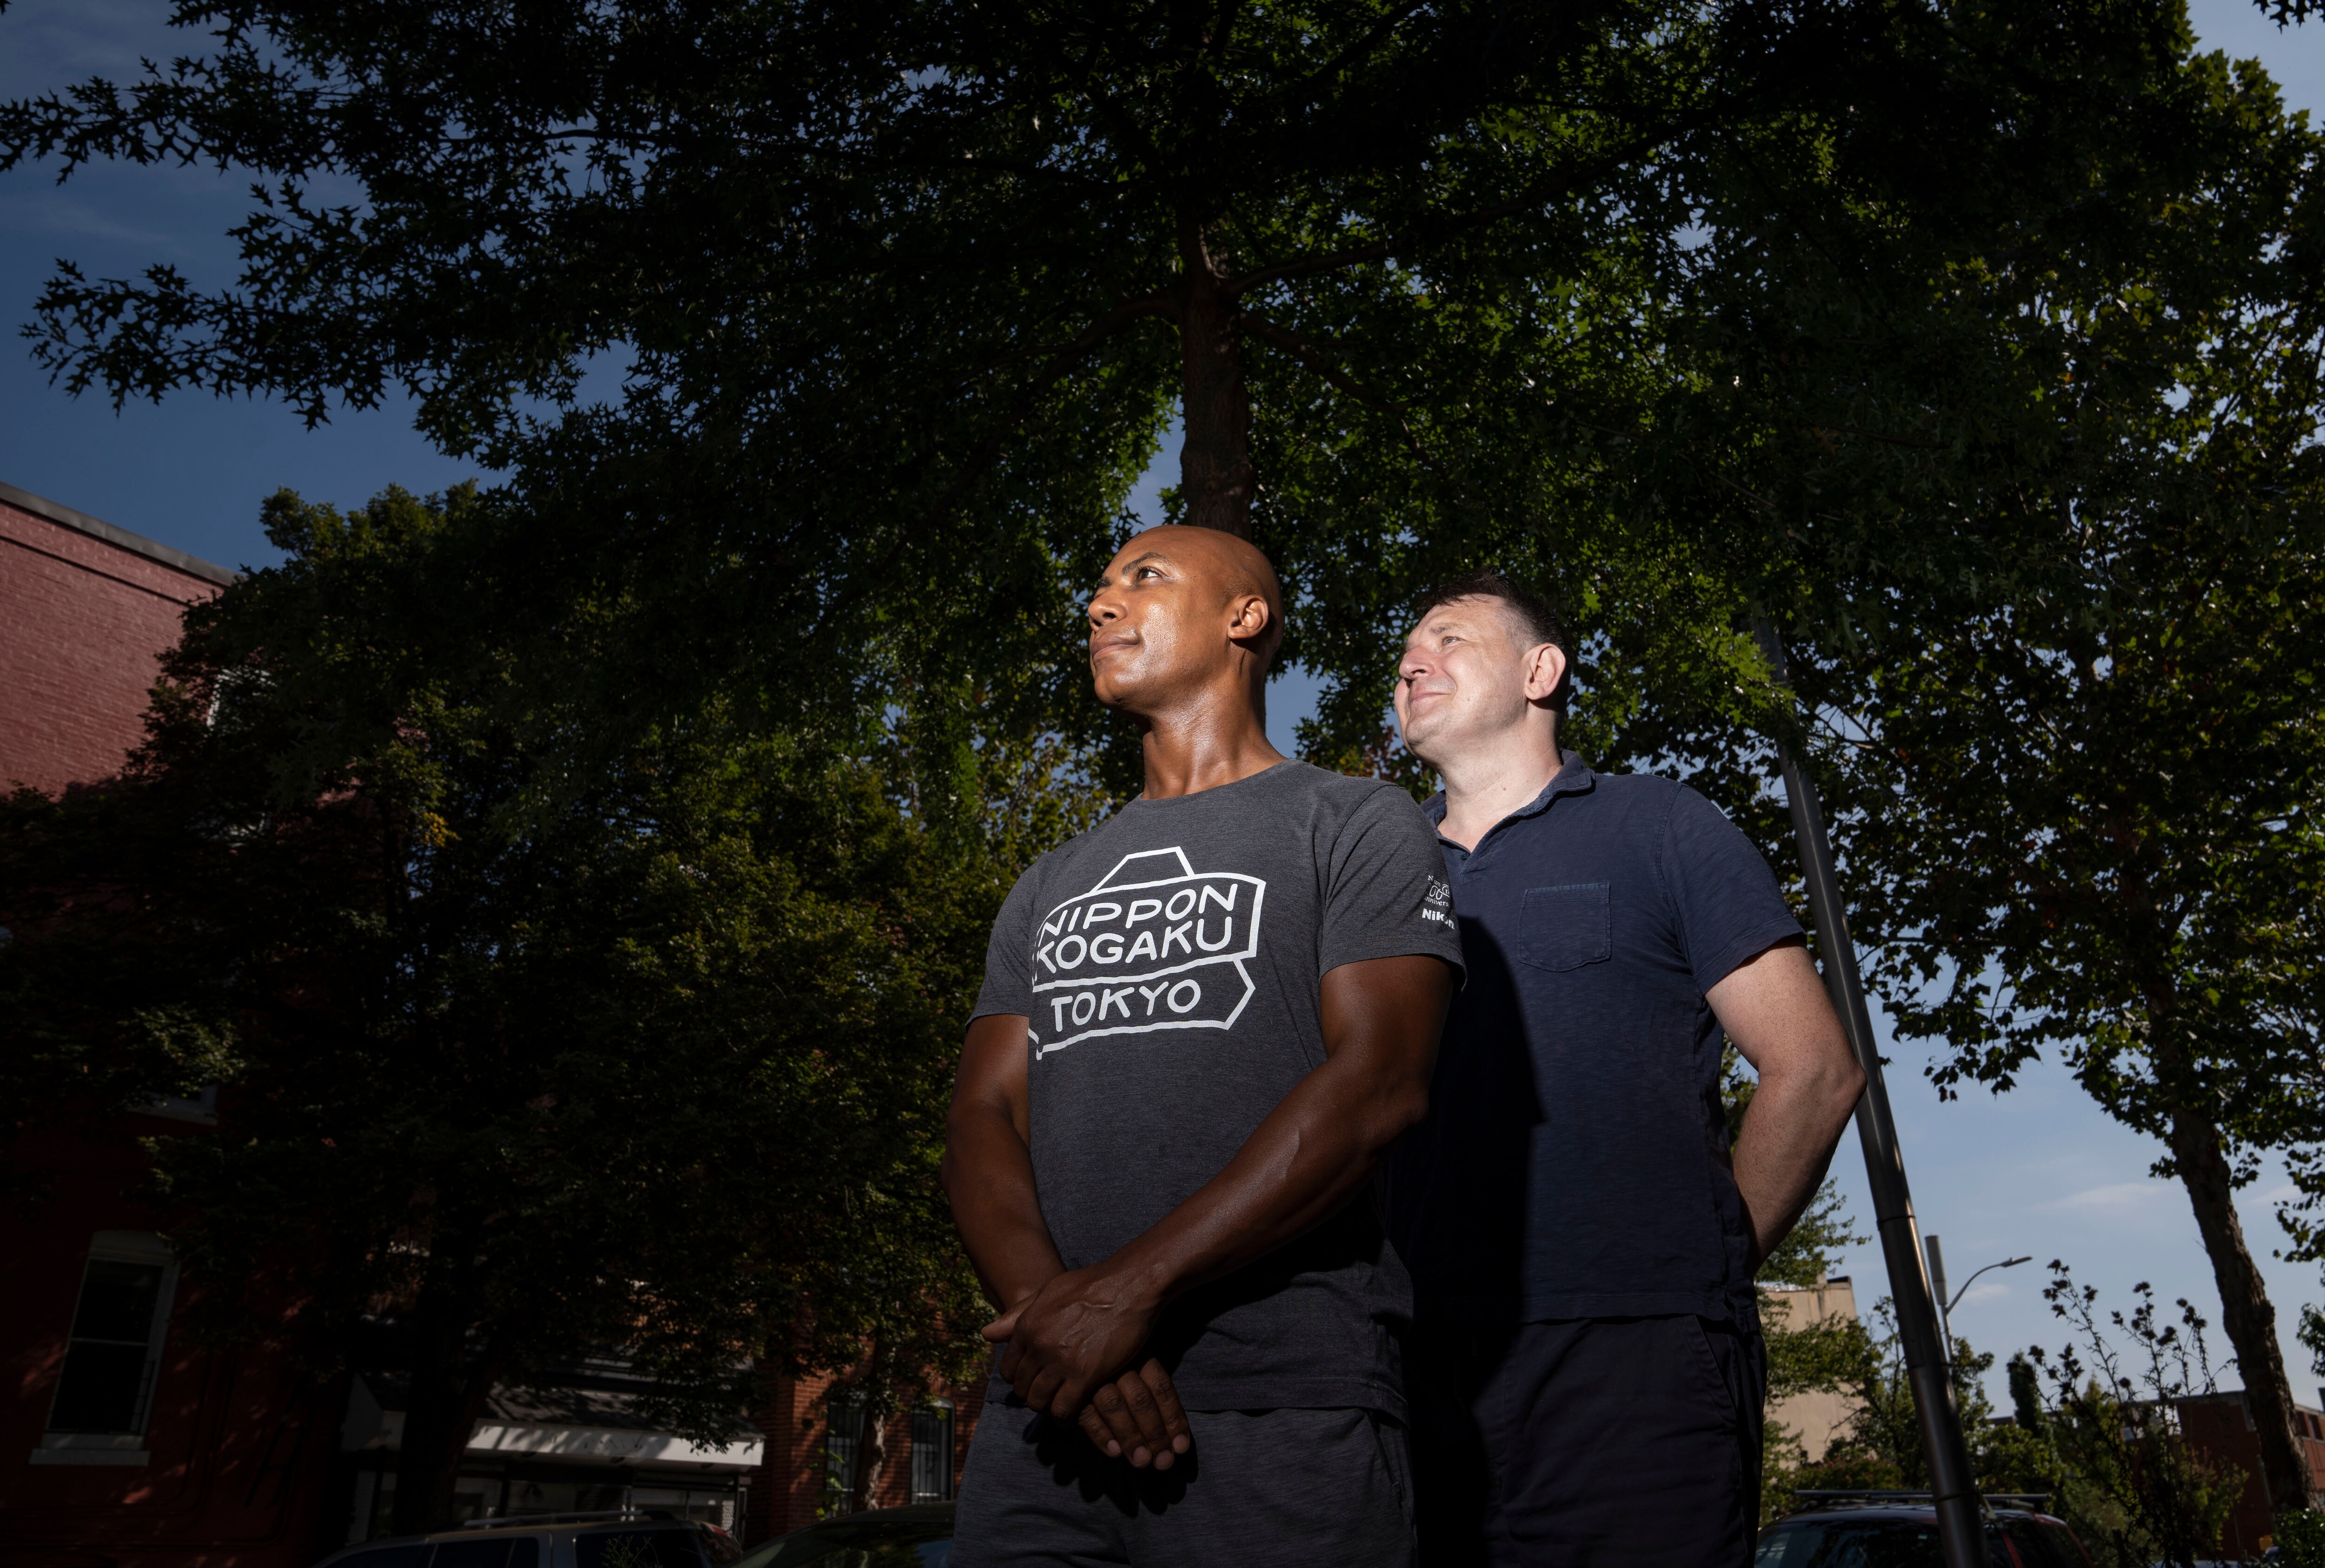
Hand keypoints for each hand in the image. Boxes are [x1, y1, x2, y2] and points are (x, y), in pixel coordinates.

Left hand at [982, 1264, 1159, 1418]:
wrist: (1129, 1286)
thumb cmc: (1092, 1284)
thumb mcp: (1049, 1291)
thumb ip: (1018, 1315)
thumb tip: (986, 1334)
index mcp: (1028, 1325)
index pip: (1009, 1368)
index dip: (1019, 1379)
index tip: (1032, 1381)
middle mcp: (1039, 1345)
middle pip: (1023, 1388)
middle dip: (1032, 1395)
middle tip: (1048, 1396)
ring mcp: (1061, 1362)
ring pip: (1040, 1401)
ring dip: (1048, 1407)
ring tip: (1060, 1406)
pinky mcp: (1085, 1376)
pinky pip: (1064, 1408)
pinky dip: (1066, 1416)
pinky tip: (1074, 1414)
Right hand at [1075, 1358, 1192, 1469]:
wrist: (1065, 1331)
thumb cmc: (1110, 1358)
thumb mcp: (1135, 1360)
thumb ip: (1150, 1388)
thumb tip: (1175, 1436)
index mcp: (1137, 1354)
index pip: (1161, 1387)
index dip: (1173, 1418)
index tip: (1182, 1447)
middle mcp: (1117, 1363)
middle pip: (1141, 1400)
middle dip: (1154, 1434)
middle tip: (1164, 1462)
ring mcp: (1092, 1375)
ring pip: (1114, 1407)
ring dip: (1130, 1437)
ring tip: (1141, 1461)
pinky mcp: (1070, 1388)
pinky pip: (1085, 1412)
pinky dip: (1100, 1433)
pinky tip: (1114, 1452)